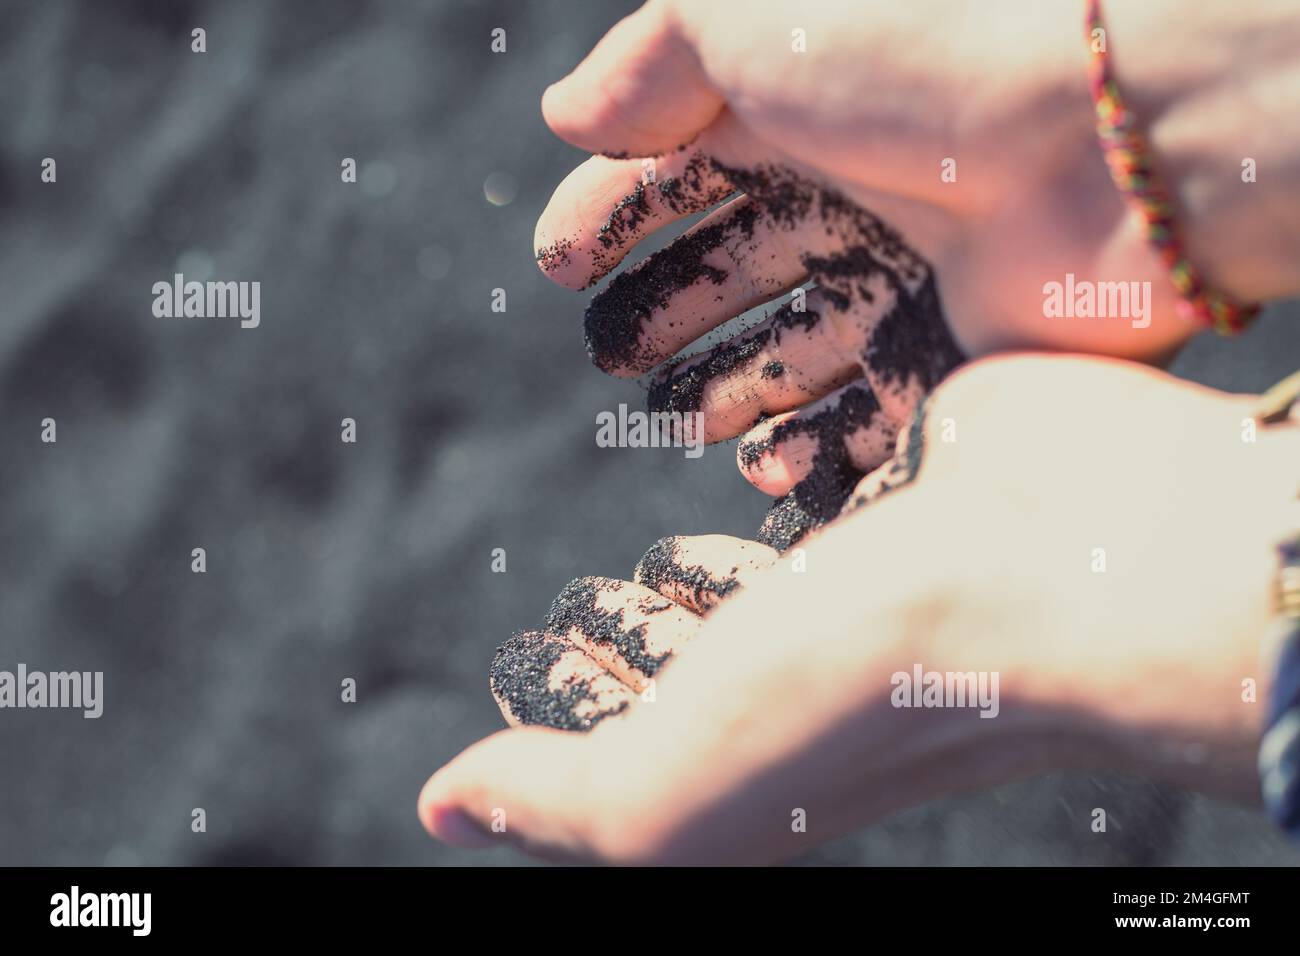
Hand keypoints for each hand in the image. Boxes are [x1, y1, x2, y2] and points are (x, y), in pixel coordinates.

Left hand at [419, 354, 1298, 862]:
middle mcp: (831, 664)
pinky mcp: (916, 471)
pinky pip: (828, 474)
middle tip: (581, 608)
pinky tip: (749, 441)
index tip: (533, 663)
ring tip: (655, 549)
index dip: (582, 709)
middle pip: (711, 662)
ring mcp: (884, 567)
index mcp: (773, 748)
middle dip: (639, 637)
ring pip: (771, 572)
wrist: (1060, 551)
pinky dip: (782, 467)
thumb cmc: (857, 686)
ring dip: (707, 561)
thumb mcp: (667, 787)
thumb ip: (557, 800)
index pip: (657, 740)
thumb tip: (443, 809)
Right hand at [534, 0, 1299, 543]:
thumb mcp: (752, 19)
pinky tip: (761, 465)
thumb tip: (566, 115)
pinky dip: (814, 447)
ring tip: (678, 423)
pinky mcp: (962, 350)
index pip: (682, 167)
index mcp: (801, 106)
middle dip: (664, 312)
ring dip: (728, 393)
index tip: (556, 265)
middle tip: (608, 357)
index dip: (612, 215)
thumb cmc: (918, 55)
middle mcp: (855, 189)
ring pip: (796, 349)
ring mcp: (912, 273)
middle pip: (735, 265)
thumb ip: (651, 63)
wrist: (1105, 133)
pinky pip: (872, 411)